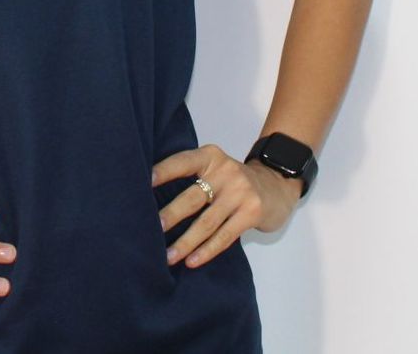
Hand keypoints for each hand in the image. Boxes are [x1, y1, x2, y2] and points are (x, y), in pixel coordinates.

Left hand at [150, 143, 301, 268]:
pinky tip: (192, 261)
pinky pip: (224, 236)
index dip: (162, 173)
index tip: (141, 185)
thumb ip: (193, 176)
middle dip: (171, 215)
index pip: (181, 163)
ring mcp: (240, 193)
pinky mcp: (251, 213)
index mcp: (210, 156)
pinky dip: (206, 250)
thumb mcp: (214, 167)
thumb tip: (152, 198)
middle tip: (151, 230)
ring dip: (185, 242)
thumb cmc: (233, 180)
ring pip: (206, 222)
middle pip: (192, 197)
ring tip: (168, 256)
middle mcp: (225, 171)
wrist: (276, 185)